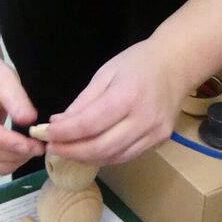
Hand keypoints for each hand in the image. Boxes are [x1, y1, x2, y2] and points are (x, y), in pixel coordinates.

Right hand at [0, 54, 43, 176]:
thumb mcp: (4, 77)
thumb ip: (16, 99)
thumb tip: (29, 121)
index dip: (7, 142)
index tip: (31, 144)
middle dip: (14, 154)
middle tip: (39, 147)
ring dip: (11, 163)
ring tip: (32, 151)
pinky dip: (5, 167)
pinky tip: (20, 155)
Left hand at [44, 38, 188, 165]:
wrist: (177, 64)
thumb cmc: (137, 63)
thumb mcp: (104, 74)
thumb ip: (82, 102)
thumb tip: (58, 124)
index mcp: (127, 96)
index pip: (88, 125)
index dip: (64, 134)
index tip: (44, 134)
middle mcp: (144, 119)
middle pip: (101, 147)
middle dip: (71, 151)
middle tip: (51, 147)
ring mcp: (155, 133)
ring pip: (113, 157)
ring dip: (85, 158)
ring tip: (66, 150)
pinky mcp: (160, 141)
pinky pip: (126, 156)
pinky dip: (104, 157)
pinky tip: (89, 151)